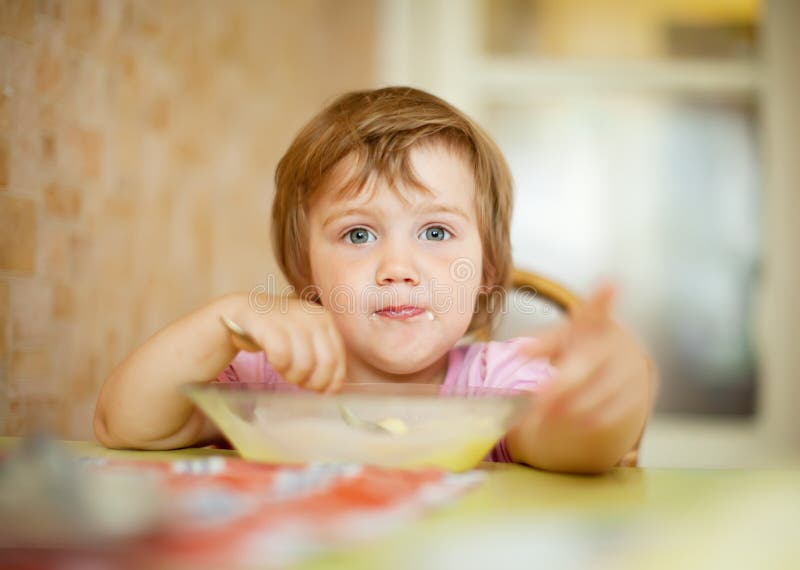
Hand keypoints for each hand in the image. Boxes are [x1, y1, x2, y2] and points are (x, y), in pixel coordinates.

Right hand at [231, 296, 345, 392]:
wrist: (243, 313)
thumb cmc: (277, 332)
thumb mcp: (306, 341)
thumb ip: (322, 359)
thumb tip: (333, 389)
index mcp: (324, 319)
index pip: (338, 359)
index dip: (331, 381)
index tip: (320, 391)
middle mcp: (311, 316)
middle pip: (326, 362)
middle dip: (314, 382)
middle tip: (299, 383)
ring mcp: (289, 317)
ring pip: (305, 363)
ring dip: (293, 376)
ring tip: (284, 371)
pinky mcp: (267, 324)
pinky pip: (282, 355)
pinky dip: (279, 366)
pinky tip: (274, 363)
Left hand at [523, 284, 653, 435]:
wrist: (621, 363)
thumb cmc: (582, 346)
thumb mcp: (563, 338)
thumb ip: (543, 343)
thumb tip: (519, 351)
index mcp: (597, 322)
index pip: (599, 308)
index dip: (604, 297)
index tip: (610, 283)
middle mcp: (617, 342)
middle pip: (589, 363)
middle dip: (562, 383)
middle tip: (536, 397)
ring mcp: (631, 369)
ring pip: (599, 392)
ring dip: (569, 407)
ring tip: (542, 416)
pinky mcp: (637, 394)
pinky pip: (611, 412)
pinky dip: (586, 420)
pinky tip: (567, 421)